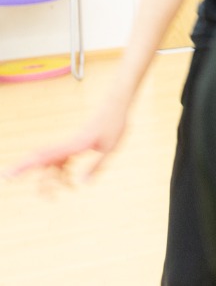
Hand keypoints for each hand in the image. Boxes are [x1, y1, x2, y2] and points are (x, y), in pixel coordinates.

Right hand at [7, 101, 129, 184]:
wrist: (116, 106)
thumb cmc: (114, 125)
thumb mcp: (110, 148)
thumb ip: (96, 166)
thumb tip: (82, 184)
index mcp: (72, 145)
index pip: (43, 157)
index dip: (24, 166)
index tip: (7, 175)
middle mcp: (67, 145)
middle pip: (43, 164)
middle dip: (40, 181)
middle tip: (45, 197)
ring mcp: (69, 146)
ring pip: (52, 166)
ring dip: (55, 180)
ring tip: (63, 192)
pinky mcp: (74, 146)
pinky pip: (62, 163)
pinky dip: (63, 174)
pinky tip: (69, 183)